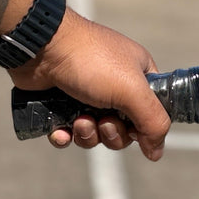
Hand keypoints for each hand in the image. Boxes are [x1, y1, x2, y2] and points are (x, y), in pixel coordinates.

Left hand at [9, 11, 168, 160]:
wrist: (42, 46)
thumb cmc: (91, 61)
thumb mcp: (132, 90)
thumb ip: (154, 121)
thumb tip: (157, 152)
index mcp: (138, 76)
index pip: (152, 112)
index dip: (143, 128)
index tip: (133, 130)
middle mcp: (114, 85)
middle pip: (122, 129)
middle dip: (111, 133)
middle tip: (102, 122)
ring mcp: (85, 93)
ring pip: (94, 133)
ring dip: (87, 134)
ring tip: (78, 121)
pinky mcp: (59, 102)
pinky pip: (67, 131)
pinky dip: (64, 136)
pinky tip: (60, 131)